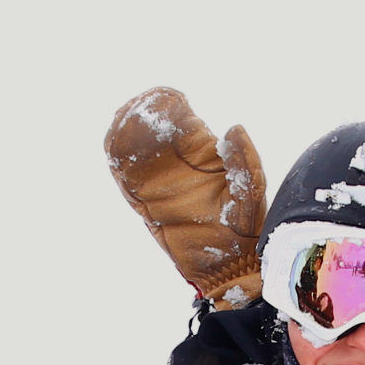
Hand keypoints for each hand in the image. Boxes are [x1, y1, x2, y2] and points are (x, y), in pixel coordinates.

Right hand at [104, 87, 265, 307]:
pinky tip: (113, 146)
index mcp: (205, 157)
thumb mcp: (251, 192)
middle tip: (138, 106)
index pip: (181, 121)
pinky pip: (126, 181)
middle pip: (154, 131)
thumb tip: (233, 127)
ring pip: (135, 152)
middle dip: (143, 114)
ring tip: (123, 119)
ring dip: (126, 133)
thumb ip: (244, 160)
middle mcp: (179, 167)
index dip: (170, 105)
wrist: (231, 267)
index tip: (166, 97)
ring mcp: (161, 186)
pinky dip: (117, 161)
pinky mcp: (147, 207)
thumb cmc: (248, 230)